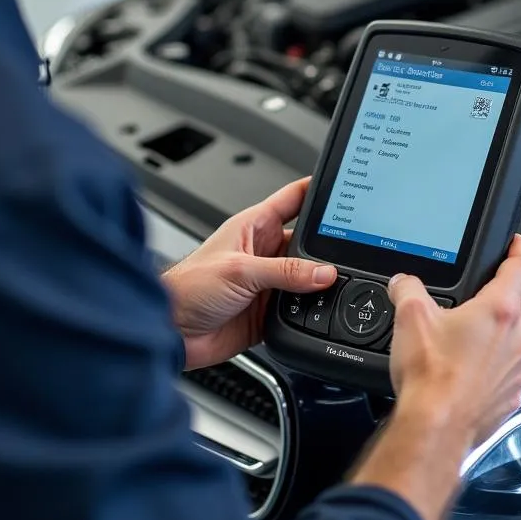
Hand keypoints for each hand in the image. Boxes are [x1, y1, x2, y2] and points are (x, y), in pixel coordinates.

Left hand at [161, 179, 336, 369]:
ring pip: (309, 276)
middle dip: (328, 245)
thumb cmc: (186, 288)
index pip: (293, 198)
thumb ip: (284, 270)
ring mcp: (268, 282)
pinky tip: (321, 311)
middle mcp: (263, 251)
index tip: (344, 186)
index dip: (318, 190)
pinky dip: (313, 311)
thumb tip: (323, 272)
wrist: (169, 333)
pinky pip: (301, 308)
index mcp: (253, 227)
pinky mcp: (269, 311)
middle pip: (308, 241)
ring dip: (321, 283)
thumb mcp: (239, 270)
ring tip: (338, 284)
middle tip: (351, 250)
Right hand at [349, 236, 520, 519]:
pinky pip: (512, 373)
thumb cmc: (431, 375)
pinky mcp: (511, 397)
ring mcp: (516, 370)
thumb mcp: (411, 315)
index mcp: (499, 311)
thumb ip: (408, 288)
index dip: (519, 251)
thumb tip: (403, 282)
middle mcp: (516, 339)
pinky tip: (473, 371)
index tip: (517, 244)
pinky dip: (498, 367)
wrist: (435, 426)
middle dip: (514, 296)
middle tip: (490, 295)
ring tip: (474, 337)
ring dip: (505, 335)